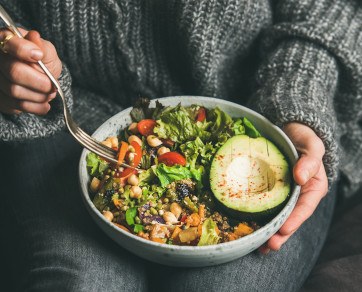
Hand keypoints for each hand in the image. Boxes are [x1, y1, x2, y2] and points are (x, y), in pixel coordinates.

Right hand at [0, 28, 61, 114]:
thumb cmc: (42, 62)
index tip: (39, 56)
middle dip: (39, 82)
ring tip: (50, 94)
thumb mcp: (47, 51)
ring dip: (38, 96)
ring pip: (14, 91)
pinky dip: (34, 107)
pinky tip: (44, 105)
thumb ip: (42, 47)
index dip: (24, 50)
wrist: (41, 80)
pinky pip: (15, 105)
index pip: (9, 44)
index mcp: (6, 40)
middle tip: (52, 86)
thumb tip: (34, 37)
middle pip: (14, 72)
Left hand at [259, 122, 327, 253]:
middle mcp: (298, 195)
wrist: (289, 131)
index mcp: (312, 188)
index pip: (305, 208)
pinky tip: (249, 228)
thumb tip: (301, 177)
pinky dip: (258, 217)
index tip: (283, 229)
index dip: (295, 220)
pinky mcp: (269, 190)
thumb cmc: (303, 138)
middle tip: (268, 246)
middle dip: (280, 234)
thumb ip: (310, 160)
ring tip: (259, 246)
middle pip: (290, 218)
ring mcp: (283, 194)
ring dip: (269, 232)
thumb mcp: (312, 145)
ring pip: (277, 216)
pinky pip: (264, 205)